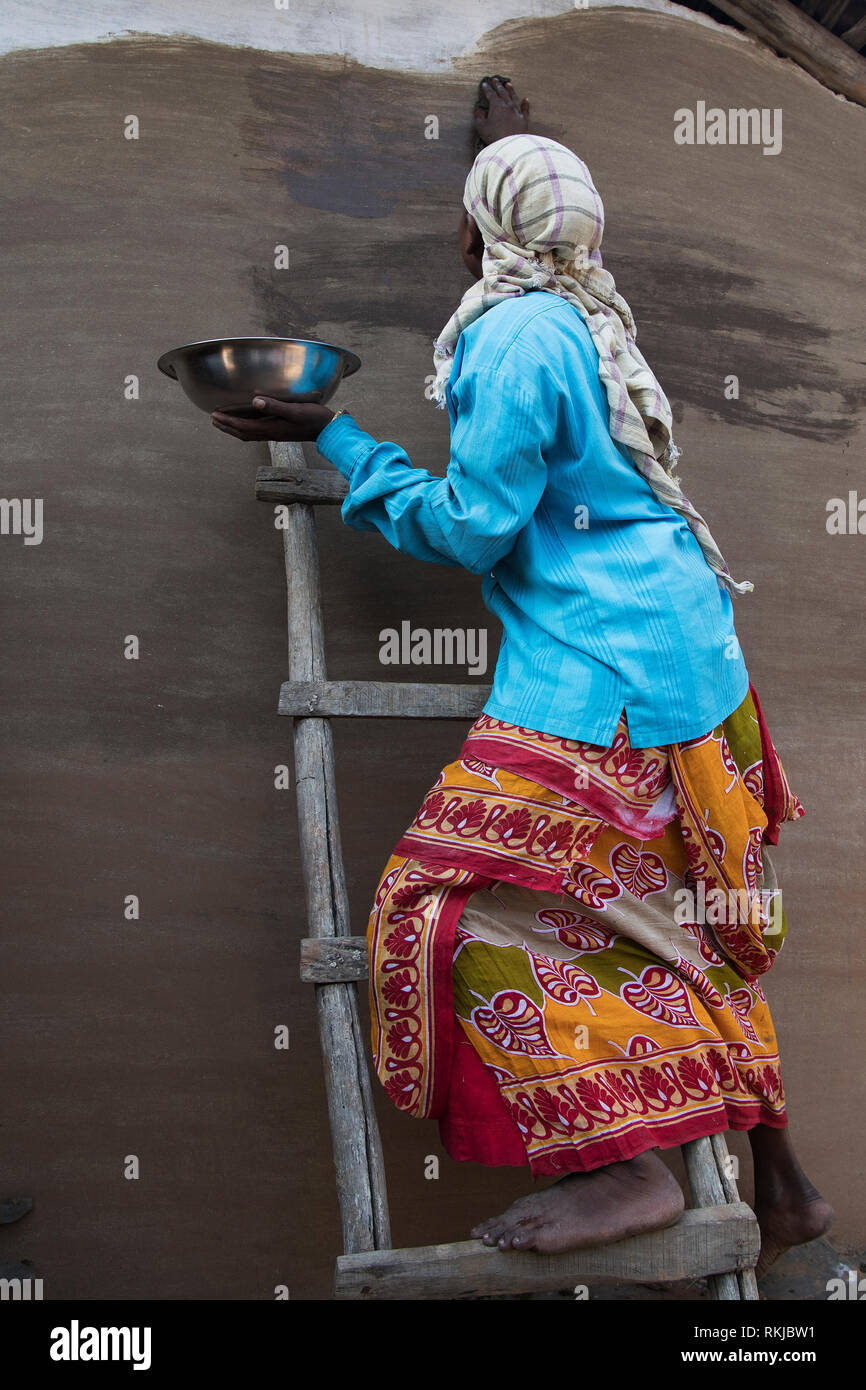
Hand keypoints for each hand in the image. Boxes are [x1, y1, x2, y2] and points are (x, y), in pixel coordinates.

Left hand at [211, 396, 335, 441]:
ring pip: (249, 434)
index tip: (215, 415)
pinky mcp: (280, 432)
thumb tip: (255, 401)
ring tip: (224, 424)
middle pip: (242, 433)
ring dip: (234, 429)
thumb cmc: (313, 418)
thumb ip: (275, 406)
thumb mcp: (294, 410)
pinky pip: (257, 433)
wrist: (328, 429)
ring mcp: (275, 434)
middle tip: (213, 420)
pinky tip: (246, 424)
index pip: (243, 426)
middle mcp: (271, 433)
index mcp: (271, 428)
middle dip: (227, 427)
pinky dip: (246, 429)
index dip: (228, 422)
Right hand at [473, 77, 529, 146]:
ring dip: (511, 90)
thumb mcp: (482, 128)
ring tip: (508, 84)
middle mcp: (507, 106)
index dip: (487, 89)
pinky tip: (526, 100)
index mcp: (496, 106)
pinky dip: (525, 104)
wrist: (511, 146)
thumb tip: (478, 110)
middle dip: (498, 85)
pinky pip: (525, 109)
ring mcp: (517, 112)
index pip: (491, 94)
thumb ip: (478, 117)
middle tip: (495, 79)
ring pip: (514, 97)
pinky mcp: (524, 120)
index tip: (485, 84)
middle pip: (502, 93)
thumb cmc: (494, 137)